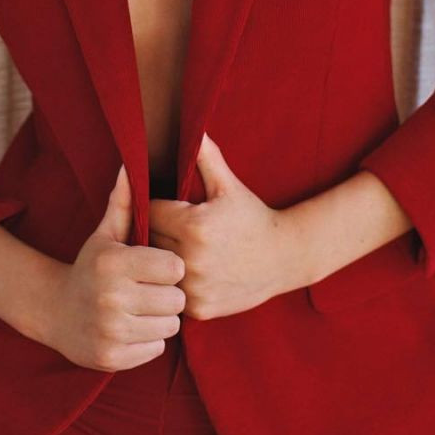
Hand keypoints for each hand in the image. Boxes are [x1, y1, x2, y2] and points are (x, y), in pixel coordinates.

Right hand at [50, 165, 186, 371]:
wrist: (55, 311)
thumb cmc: (91, 267)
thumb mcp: (105, 234)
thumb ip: (124, 203)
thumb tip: (130, 165)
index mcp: (113, 263)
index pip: (174, 267)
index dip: (171, 267)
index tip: (159, 267)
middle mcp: (110, 298)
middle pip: (176, 299)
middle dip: (169, 295)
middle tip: (152, 291)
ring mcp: (110, 331)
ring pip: (170, 326)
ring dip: (162, 319)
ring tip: (144, 308)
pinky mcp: (111, 358)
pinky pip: (156, 349)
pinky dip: (150, 341)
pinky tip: (134, 328)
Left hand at [148, 132, 296, 320]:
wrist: (285, 257)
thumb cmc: (253, 217)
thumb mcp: (229, 185)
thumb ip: (204, 157)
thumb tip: (190, 126)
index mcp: (193, 226)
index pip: (150, 212)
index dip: (155, 207)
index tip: (164, 206)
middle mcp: (191, 259)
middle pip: (149, 241)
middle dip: (155, 233)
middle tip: (169, 228)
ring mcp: (195, 287)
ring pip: (158, 270)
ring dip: (161, 261)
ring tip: (176, 249)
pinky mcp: (200, 308)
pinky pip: (172, 293)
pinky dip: (175, 284)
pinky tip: (187, 272)